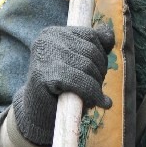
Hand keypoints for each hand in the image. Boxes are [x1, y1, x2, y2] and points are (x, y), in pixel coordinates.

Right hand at [13, 24, 113, 145]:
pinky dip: (93, 94)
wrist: (35, 114)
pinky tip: (96, 102)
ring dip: (97, 86)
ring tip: (94, 98)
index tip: (99, 72)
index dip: (102, 55)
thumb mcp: (78, 64)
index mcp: (53, 32)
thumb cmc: (60, 89)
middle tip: (97, 89)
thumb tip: (109, 35)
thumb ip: (94, 48)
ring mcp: (44, 56)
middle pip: (90, 51)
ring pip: (88, 66)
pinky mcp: (43, 75)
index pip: (90, 35)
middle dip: (100, 72)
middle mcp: (46, 39)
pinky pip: (80, 82)